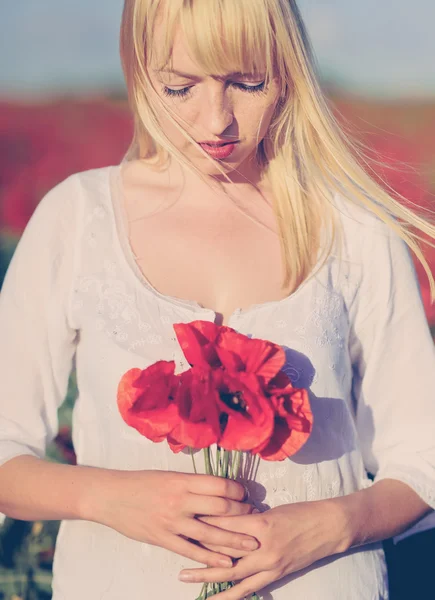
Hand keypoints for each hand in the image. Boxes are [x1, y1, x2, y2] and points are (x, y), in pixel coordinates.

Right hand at [86, 469, 258, 567]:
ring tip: (252, 544)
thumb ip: (191, 483)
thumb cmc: (141, 483)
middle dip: (242, 514)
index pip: (220, 485)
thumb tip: (217, 489)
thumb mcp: (169, 476)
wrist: (111, 496)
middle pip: (221, 508)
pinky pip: (191, 551)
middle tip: (255, 517)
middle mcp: (180, 500)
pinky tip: (225, 562)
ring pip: (211, 532)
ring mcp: (172, 521)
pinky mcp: (164, 538)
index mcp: (183, 480)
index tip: (245, 495)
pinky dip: (210, 558)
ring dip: (234, 540)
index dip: (237, 491)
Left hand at [178, 500, 350, 598]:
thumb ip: (248, 518)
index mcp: (260, 523)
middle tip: (176, 545)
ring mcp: (269, 564)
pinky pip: (248, 588)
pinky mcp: (275, 575)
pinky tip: (213, 599)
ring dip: (206, 574)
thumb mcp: (271, 510)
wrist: (328, 527)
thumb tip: (224, 520)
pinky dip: (230, 595)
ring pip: (231, 572)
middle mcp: (262, 546)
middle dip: (198, 549)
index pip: (225, 525)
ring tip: (184, 575)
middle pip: (223, 549)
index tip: (185, 521)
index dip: (204, 524)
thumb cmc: (300, 512)